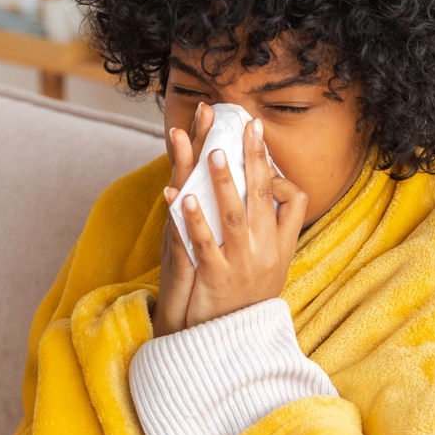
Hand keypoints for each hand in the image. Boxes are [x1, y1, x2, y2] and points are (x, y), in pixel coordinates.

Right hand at [153, 102, 214, 336]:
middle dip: (200, 139)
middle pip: (193, 172)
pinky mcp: (182, 262)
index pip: (206, 170)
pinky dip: (180, 215)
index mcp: (204, 216)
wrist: (192, 327)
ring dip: (184, 164)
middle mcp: (191, 222)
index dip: (208, 140)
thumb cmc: (210, 281)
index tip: (214, 109)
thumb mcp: (223, 243)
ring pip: (182, 195)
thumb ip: (234, 214)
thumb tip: (258, 187)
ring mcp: (183, 239)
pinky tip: (176, 193)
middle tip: (203, 107)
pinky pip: (180, 234)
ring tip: (182, 134)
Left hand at [175, 116, 306, 329]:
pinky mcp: (215, 280)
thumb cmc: (247, 301)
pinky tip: (183, 197)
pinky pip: (204, 245)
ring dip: (223, 182)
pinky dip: (194, 220)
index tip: (261, 144)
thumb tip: (265, 192)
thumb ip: (271, 232)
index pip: (294, 200)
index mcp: (281, 247)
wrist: (232, 347)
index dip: (278, 171)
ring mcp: (242, 266)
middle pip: (263, 197)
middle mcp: (266, 253)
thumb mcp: (271, 267)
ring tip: (213, 151)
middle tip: (246, 126)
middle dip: (254, 158)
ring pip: (235, 216)